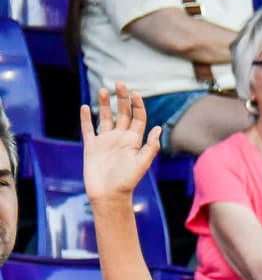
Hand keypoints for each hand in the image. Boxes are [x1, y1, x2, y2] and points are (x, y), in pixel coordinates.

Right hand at [80, 85, 160, 202]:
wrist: (109, 195)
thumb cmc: (127, 181)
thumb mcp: (142, 163)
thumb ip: (150, 146)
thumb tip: (158, 127)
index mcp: (134, 141)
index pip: (138, 118)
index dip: (137, 105)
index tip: (135, 93)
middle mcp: (120, 138)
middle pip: (122, 114)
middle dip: (122, 99)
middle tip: (120, 83)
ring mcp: (105, 141)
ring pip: (105, 118)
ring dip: (104, 104)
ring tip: (103, 90)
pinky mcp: (91, 146)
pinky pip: (88, 129)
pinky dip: (85, 118)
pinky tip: (85, 107)